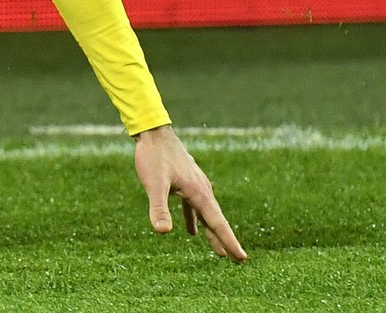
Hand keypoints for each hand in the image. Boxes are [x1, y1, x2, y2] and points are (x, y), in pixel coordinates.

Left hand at [133, 124, 246, 261]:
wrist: (152, 132)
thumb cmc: (154, 157)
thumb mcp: (154, 184)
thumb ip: (158, 207)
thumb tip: (162, 232)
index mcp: (199, 193)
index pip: (217, 223)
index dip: (229, 242)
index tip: (242, 259)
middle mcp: (202, 190)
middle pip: (216, 221)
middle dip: (225, 240)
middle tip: (237, 261)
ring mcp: (195, 185)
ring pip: (206, 214)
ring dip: (211, 232)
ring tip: (218, 251)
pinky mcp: (185, 181)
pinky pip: (194, 206)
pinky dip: (195, 218)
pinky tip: (191, 230)